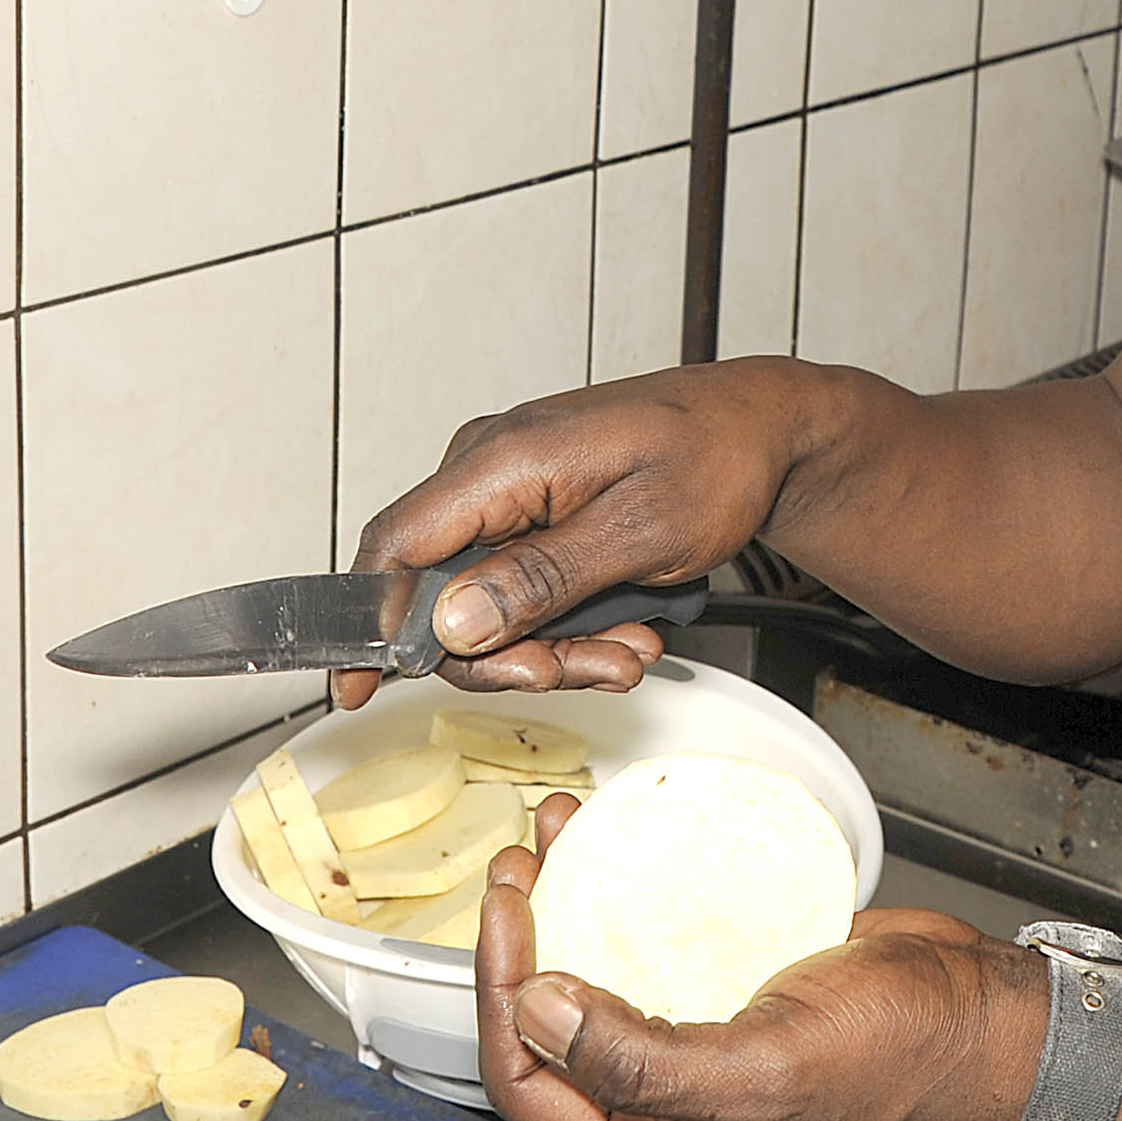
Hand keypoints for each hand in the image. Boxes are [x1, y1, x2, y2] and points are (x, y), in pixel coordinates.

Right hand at [333, 361, 818, 707]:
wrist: (767, 429)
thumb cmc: (717, 457)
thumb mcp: (638, 532)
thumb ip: (540, 579)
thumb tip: (450, 622)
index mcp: (500, 460)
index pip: (395, 547)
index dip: (370, 626)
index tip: (354, 691)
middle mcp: (489, 469)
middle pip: (443, 593)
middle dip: (511, 652)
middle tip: (588, 671)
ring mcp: (510, 490)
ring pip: (490, 602)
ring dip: (555, 644)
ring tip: (629, 650)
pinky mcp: (535, 510)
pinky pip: (522, 585)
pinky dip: (567, 621)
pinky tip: (624, 629)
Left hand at [472, 794, 1039, 1120]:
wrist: (970, 1010)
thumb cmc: (893, 1058)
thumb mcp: (764, 1068)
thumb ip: (640, 1061)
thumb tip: (538, 1014)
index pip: (531, 1090)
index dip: (503, 1001)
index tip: (511, 914)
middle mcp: (656, 1115)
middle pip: (542, 1036)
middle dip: (517, 947)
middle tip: (520, 868)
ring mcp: (680, 1053)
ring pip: (582, 984)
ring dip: (556, 908)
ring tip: (552, 839)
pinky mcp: (707, 997)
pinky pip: (634, 950)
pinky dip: (608, 896)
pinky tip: (604, 845)